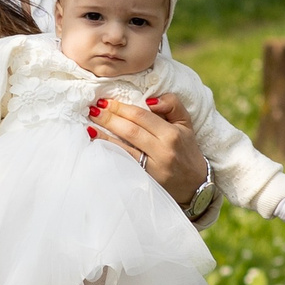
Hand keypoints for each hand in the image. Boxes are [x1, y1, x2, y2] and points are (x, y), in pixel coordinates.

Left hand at [89, 92, 206, 204]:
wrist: (196, 184)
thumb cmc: (186, 149)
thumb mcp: (186, 123)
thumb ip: (172, 104)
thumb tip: (149, 100)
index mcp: (172, 134)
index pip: (141, 116)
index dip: (121, 107)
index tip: (104, 100)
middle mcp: (163, 150)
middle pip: (130, 130)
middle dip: (109, 118)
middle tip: (92, 109)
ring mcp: (153, 167)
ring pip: (124, 148)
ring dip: (103, 135)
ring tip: (89, 124)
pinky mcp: (146, 179)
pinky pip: (124, 162)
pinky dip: (109, 152)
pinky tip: (96, 144)